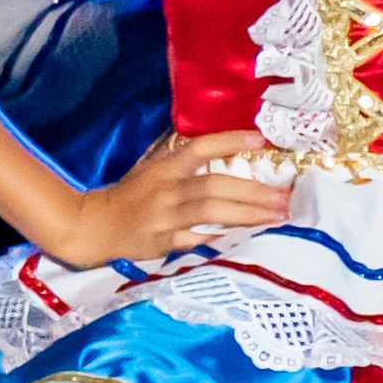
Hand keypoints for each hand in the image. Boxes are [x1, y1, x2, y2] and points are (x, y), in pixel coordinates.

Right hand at [52, 131, 293, 266]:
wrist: (96, 225)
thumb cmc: (131, 194)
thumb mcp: (152, 168)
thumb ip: (183, 160)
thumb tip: (227, 146)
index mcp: (165, 168)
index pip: (200, 148)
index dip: (230, 141)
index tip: (261, 140)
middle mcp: (167, 190)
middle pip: (216, 186)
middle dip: (254, 191)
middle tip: (286, 196)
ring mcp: (166, 217)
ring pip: (212, 213)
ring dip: (249, 214)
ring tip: (279, 215)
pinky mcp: (165, 242)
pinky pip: (200, 239)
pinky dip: (225, 238)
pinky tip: (252, 238)